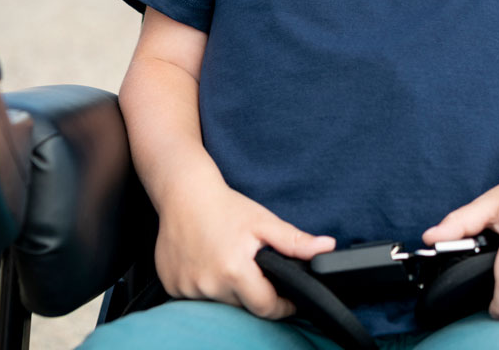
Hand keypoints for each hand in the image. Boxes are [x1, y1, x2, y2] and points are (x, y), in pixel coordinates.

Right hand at [154, 180, 335, 319]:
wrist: (183, 192)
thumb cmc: (226, 206)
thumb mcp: (264, 222)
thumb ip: (295, 241)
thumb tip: (327, 248)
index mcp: (234, 271)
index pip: (265, 307)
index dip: (281, 305)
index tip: (286, 297)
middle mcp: (208, 284)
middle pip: (242, 306)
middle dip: (253, 293)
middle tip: (252, 268)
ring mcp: (186, 286)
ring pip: (219, 302)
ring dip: (228, 290)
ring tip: (227, 263)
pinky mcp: (171, 284)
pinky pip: (195, 296)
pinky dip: (205, 286)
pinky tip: (206, 264)